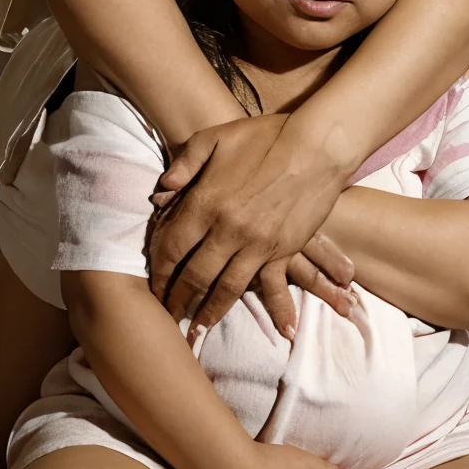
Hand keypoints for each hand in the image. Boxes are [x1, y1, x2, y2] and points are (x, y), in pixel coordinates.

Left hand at [148, 113, 352, 328]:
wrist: (316, 145)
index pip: (171, 246)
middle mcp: (227, 230)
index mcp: (206, 202)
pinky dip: (275, 310)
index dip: (159, 271)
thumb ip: (185, 162)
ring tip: (196, 330)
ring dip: (209, 312)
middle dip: (176, 299)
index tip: (152, 287)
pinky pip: (272, 286)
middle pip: (193, 275)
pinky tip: (276, 332)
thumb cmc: (265, 137)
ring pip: (226, 288)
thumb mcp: (216, 137)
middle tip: (166, 316)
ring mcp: (257, 244)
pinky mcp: (284, 249)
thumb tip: (160, 190)